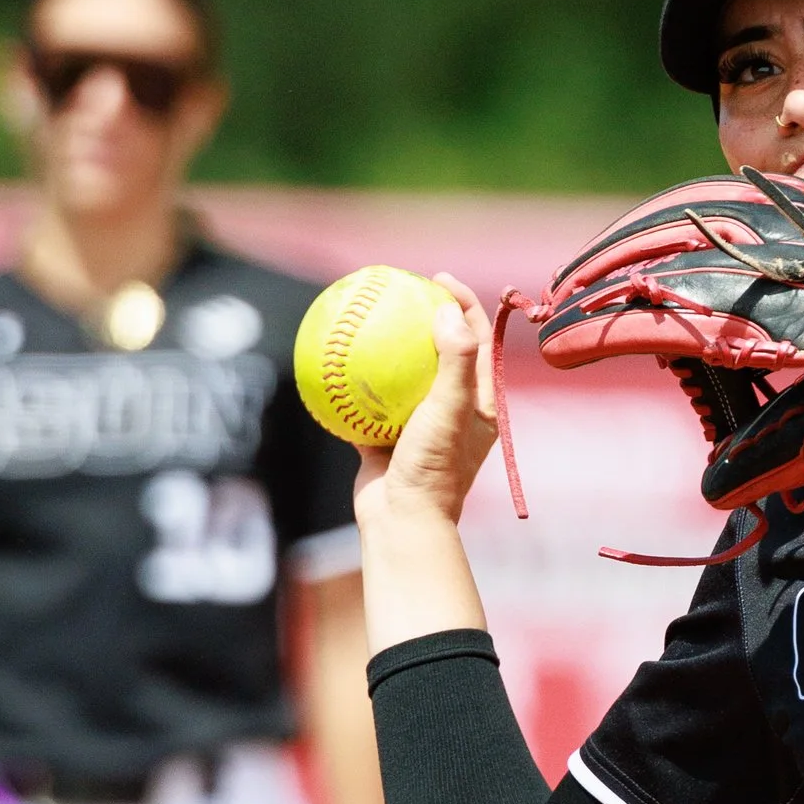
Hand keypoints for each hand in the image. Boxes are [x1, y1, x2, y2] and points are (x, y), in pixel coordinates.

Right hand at [360, 275, 498, 534]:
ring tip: (358, 315)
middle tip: (396, 289)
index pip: (475, 339)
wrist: (401, 523)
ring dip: (380, 347)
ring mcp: (414, 425)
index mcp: (478, 403)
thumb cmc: (433, 469)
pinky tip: (325, 358)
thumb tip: (448, 311)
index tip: (436, 280)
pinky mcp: (382, 439)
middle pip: (436, 350)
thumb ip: (455, 362)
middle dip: (418, 316)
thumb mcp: (450, 411)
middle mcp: (449, 411)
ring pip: (397, 376)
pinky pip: (362, 404)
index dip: (462, 303)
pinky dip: (347, 384)